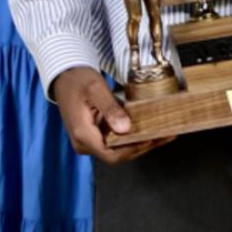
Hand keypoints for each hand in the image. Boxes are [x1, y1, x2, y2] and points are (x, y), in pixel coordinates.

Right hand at [51, 65, 173, 163]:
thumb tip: (125, 129)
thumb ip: (110, 109)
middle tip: (165, 135)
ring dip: (140, 142)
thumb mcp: (96, 90)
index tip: (152, 140)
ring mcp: (90, 140)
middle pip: (117, 154)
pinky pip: (116, 140)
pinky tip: (148, 128)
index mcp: (83, 135)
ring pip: (118, 149)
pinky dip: (132, 136)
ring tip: (162, 132)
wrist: (65, 76)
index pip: (111, 154)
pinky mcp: (95, 135)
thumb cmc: (78, 81)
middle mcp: (85, 143)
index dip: (134, 150)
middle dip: (142, 147)